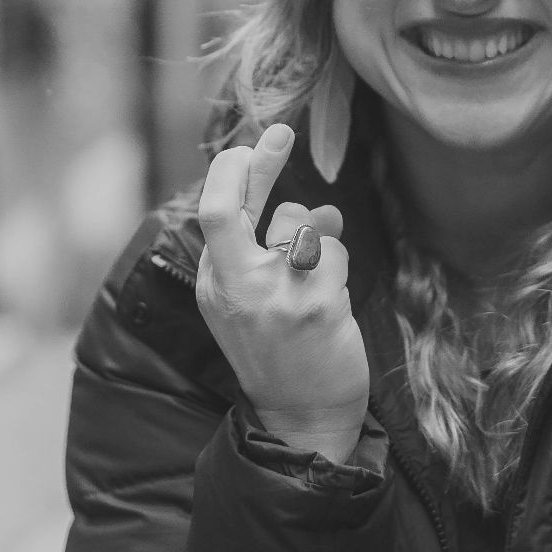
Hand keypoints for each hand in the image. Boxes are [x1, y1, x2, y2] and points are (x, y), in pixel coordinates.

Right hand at [197, 122, 368, 463]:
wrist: (303, 418)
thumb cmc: (282, 352)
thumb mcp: (252, 300)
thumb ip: (263, 250)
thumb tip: (303, 203)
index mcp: (214, 284)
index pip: (211, 212)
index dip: (232, 171)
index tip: (252, 145)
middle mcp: (234, 286)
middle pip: (226, 207)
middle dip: (255, 163)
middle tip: (278, 133)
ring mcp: (272, 295)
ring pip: (301, 225)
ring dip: (320, 239)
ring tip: (317, 281)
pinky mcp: (313, 304)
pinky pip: (334, 252)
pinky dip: (340, 266)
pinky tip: (332, 302)